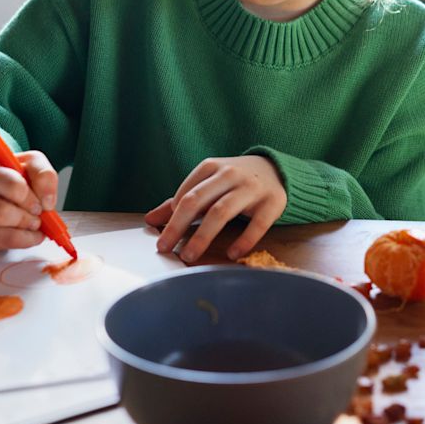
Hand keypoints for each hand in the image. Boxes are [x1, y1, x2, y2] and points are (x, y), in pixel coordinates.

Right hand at [0, 151, 58, 249]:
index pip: (12, 187)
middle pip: (2, 214)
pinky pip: (1, 246)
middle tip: (37, 217)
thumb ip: (44, 175)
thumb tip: (47, 203)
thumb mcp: (30, 164)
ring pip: (2, 236)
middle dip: (28, 218)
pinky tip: (24, 232)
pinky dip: (20, 242)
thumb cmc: (11, 175)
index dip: (32, 198)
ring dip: (27, 234)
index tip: (40, 202)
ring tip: (34, 226)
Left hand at [146, 156, 286, 262]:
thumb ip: (180, 201)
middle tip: (164, 248)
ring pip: (222, 211)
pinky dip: (243, 241)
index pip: (185, 193)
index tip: (162, 236)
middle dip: (177, 226)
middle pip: (198, 201)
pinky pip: (257, 224)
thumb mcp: (207, 185)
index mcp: (211, 167)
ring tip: (189, 256)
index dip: (171, 216)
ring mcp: (252, 188)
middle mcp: (230, 174)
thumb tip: (149, 220)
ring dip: (203, 236)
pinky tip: (232, 254)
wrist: (275, 169)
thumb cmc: (233, 181)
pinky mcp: (272, 202)